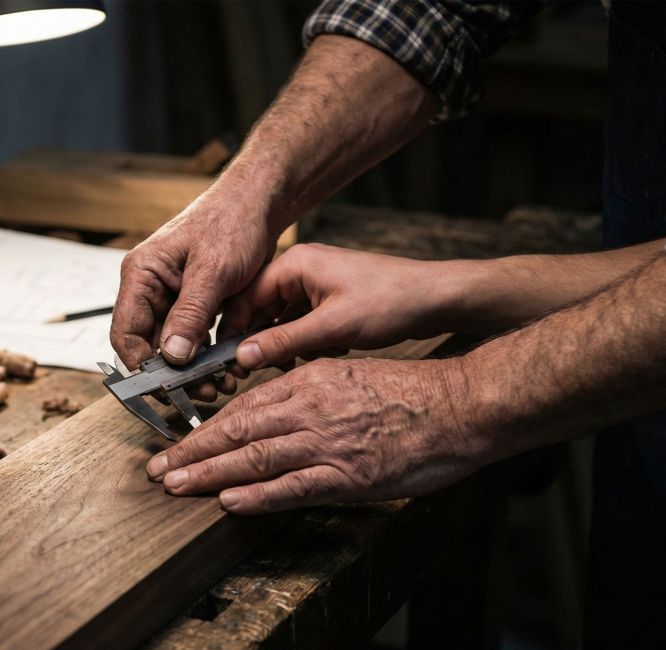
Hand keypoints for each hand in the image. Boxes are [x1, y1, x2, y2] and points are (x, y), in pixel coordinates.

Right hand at [111, 191, 276, 378]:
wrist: (259, 203)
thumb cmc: (232, 222)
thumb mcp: (212, 271)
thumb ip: (190, 314)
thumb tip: (171, 356)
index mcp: (141, 276)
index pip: (126, 333)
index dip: (142, 366)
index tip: (168, 388)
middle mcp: (151, 289)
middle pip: (149, 346)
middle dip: (175, 374)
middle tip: (204, 392)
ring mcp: (173, 297)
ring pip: (174, 347)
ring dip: (195, 369)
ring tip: (222, 384)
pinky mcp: (195, 303)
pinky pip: (195, 338)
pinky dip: (210, 355)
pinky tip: (228, 367)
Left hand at [145, 357, 487, 513]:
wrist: (460, 404)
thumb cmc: (410, 391)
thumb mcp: (348, 375)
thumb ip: (308, 392)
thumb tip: (271, 413)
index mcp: (309, 379)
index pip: (243, 404)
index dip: (205, 426)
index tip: (178, 441)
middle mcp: (309, 406)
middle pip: (236, 429)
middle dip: (191, 451)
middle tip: (158, 468)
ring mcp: (327, 441)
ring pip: (253, 456)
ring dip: (209, 473)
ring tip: (176, 485)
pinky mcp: (348, 474)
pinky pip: (292, 486)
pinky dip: (257, 494)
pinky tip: (229, 501)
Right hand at [219, 244, 457, 369]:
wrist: (436, 299)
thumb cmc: (389, 302)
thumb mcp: (331, 328)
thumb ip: (283, 342)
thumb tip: (242, 356)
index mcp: (295, 264)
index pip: (245, 297)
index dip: (235, 330)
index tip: (229, 361)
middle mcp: (301, 269)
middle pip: (262, 309)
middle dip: (266, 340)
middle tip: (266, 368)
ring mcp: (316, 284)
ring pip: (282, 320)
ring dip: (290, 344)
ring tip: (308, 358)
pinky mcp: (330, 299)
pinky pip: (303, 323)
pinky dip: (309, 341)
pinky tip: (329, 350)